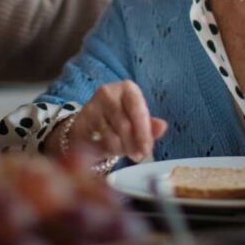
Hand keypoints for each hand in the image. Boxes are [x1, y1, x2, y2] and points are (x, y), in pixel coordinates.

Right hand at [52, 81, 166, 161]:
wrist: (91, 120)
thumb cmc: (120, 118)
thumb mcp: (137, 119)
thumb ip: (150, 125)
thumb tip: (162, 127)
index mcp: (127, 88)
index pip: (137, 109)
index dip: (143, 131)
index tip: (147, 149)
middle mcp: (108, 92)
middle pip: (124, 124)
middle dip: (133, 144)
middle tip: (139, 156)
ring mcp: (93, 105)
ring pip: (110, 135)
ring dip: (121, 149)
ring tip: (126, 152)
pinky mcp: (82, 120)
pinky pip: (97, 141)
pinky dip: (107, 150)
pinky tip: (111, 150)